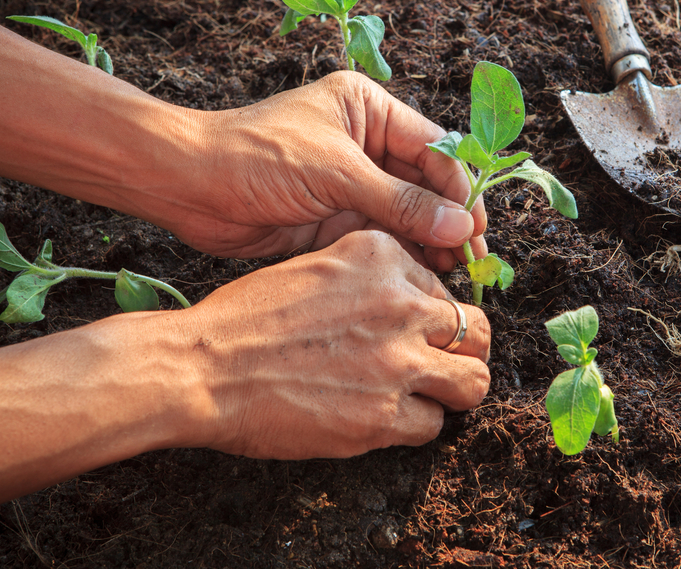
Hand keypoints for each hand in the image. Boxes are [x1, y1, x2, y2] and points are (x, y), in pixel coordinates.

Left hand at [173, 72, 486, 269]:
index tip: (477, 229)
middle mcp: (366, 144)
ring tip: (455, 275)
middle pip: (426, 185)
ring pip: (407, 216)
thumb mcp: (336, 173)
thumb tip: (460, 226)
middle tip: (474, 260)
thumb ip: (400, 202)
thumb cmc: (256, 157)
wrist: (187, 186)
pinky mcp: (336, 218)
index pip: (434, 149)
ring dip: (431, 242)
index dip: (460, 189)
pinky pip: (382, 237)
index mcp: (369, 111)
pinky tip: (424, 276)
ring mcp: (352, 183)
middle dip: (451, 221)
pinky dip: (403, 256)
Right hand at [187, 230, 490, 458]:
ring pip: (473, 381)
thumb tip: (407, 299)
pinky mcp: (384, 416)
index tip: (418, 329)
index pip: (444, 286)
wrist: (203, 366)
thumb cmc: (247, 318)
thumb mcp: (316, 266)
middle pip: (477, 329)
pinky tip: (385, 418)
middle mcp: (400, 303)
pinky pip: (432, 425)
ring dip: (454, 390)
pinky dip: (414, 425)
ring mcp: (397, 361)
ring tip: (430, 394)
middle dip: (466, 348)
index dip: (434, 313)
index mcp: (383, 256)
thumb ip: (370, 276)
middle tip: (446, 362)